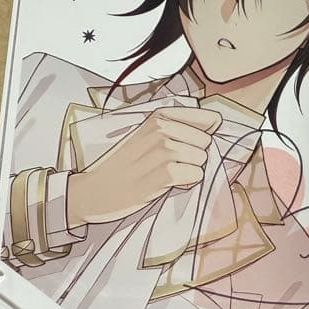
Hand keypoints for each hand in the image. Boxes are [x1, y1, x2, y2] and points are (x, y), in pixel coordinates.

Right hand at [66, 107, 222, 226]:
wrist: (93, 191)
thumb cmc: (124, 165)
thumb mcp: (145, 136)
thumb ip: (176, 127)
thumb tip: (215, 123)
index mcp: (157, 118)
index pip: (205, 117)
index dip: (208, 131)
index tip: (200, 140)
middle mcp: (159, 130)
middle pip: (205, 140)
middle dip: (196, 154)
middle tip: (174, 163)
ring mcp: (160, 151)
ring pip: (201, 158)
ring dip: (192, 168)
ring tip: (170, 173)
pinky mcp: (161, 174)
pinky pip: (195, 174)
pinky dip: (189, 180)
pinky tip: (172, 182)